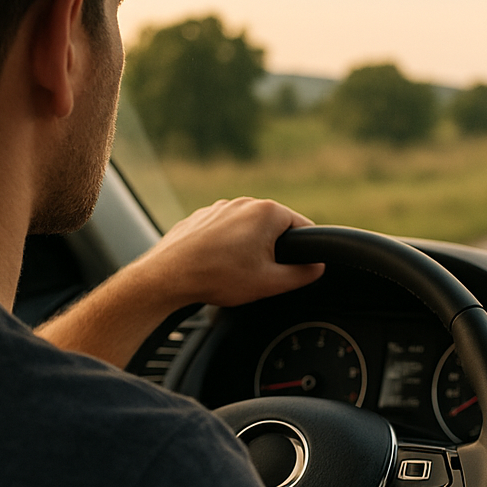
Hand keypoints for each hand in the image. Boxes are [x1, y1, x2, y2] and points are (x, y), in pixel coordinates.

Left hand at [35, 197, 323, 367]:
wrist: (168, 277)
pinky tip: (218, 268)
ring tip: (235, 274)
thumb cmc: (218, 277)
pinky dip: (227, 248)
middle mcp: (245, 202)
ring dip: (250, 250)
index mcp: (268, 212)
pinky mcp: (202, 217)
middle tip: (262, 277)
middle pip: (275, 228)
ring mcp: (220, 207)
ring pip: (249, 230)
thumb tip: (318, 267)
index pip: (305, 228)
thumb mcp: (270, 283)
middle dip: (274, 252)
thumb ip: (303, 274)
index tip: (298, 270)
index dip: (306, 252)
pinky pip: (226, 232)